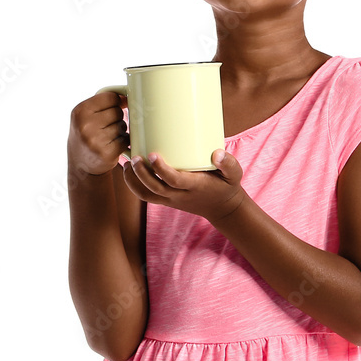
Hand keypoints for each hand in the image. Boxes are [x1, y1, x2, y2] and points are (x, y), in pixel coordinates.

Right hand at [67, 90, 127, 175]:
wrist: (80, 164)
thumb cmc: (87, 134)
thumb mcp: (86, 115)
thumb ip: (103, 103)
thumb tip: (127, 96)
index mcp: (80, 111)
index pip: (110, 97)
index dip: (117, 101)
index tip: (116, 106)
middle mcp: (85, 125)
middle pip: (117, 112)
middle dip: (116, 118)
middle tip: (106, 127)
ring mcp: (95, 140)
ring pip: (122, 126)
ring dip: (120, 130)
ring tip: (108, 137)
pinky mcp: (106, 153)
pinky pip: (126, 140)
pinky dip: (124, 142)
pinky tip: (114, 145)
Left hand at [123, 149, 245, 223]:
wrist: (222, 208)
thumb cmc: (226, 185)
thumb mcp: (234, 174)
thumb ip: (228, 163)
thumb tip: (217, 153)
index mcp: (195, 187)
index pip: (174, 180)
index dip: (161, 169)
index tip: (152, 154)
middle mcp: (180, 195)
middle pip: (155, 189)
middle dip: (141, 174)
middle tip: (134, 156)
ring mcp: (171, 200)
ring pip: (146, 195)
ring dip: (132, 181)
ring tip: (126, 163)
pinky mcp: (166, 200)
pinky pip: (146, 196)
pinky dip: (133, 185)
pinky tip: (128, 170)